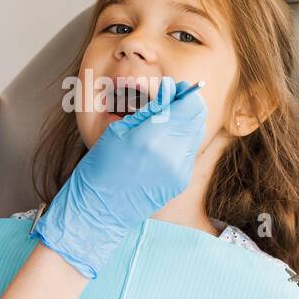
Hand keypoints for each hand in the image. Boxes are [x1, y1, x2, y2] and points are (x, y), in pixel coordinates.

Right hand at [32, 77, 205, 277]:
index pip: (191, 105)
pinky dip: (179, 145)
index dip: (186, 94)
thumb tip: (171, 90)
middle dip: (187, 108)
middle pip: (198, 118)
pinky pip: (188, 154)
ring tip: (160, 129)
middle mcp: (172, 154)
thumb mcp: (119, 130)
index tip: (175, 91)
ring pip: (196, 135)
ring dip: (184, 126)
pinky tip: (159, 149)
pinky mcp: (181, 182)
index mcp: (153, 136)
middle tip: (169, 106)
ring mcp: (180, 170)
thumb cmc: (101, 165)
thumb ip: (150, 110)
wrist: (100, 207)